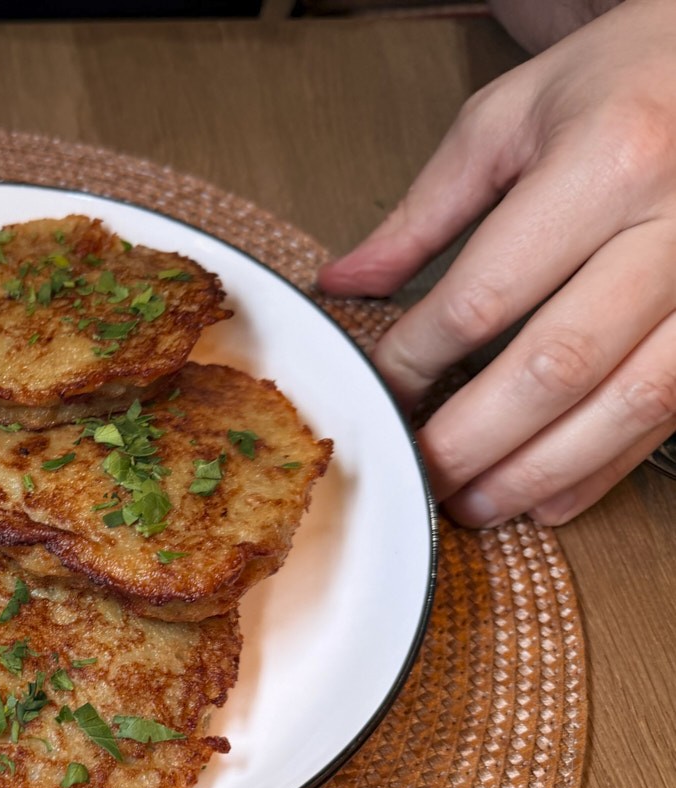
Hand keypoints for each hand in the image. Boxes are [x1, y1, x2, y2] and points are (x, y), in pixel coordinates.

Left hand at [318, 0, 675, 526]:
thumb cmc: (623, 82)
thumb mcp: (508, 121)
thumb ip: (424, 214)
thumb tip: (346, 283)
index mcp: (607, 163)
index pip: (486, 294)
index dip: (420, 359)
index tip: (380, 391)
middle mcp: (675, 226)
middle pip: (558, 365)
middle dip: (476, 439)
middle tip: (422, 475)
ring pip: (629, 403)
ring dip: (542, 470)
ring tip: (477, 503)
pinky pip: (675, 411)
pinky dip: (607, 466)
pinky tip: (552, 495)